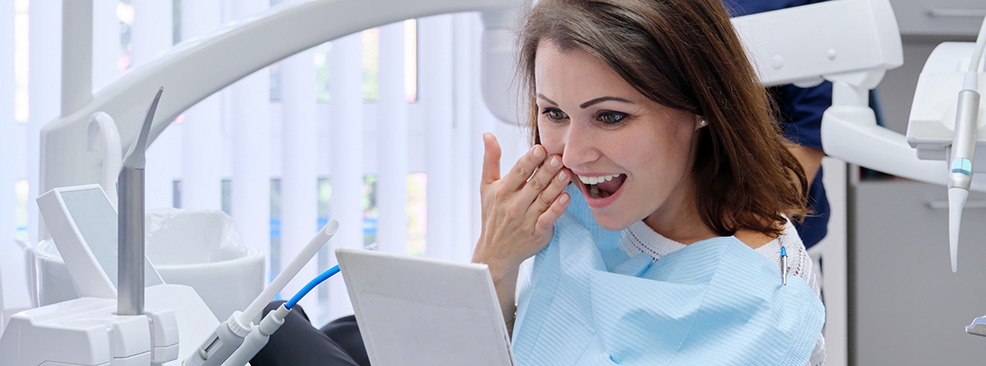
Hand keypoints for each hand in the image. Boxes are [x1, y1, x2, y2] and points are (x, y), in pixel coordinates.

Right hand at [472, 133, 570, 279]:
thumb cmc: (493, 215)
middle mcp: (514, 205)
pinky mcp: (537, 233)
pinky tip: (566, 197)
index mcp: (502, 191)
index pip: (518, 172)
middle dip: (546, 170)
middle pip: (533, 184)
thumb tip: (488, 135)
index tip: (540, 148)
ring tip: (566, 173)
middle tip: (559, 157)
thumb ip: (491, 160)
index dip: (530, 160)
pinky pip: (549, 219)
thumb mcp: (487, 187)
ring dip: (556, 185)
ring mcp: (526, 220)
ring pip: (544, 199)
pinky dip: (557, 208)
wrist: (495, 252)